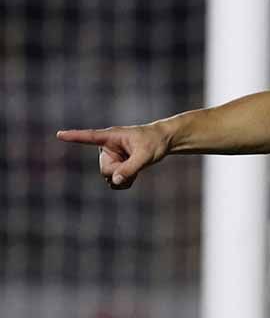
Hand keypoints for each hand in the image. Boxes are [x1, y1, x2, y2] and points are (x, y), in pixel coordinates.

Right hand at [56, 124, 170, 189]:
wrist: (162, 142)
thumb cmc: (153, 142)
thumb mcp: (146, 155)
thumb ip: (131, 168)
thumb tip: (114, 182)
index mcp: (110, 137)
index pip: (89, 137)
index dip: (74, 137)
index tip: (59, 134)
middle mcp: (106, 148)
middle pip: (105, 170)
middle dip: (120, 172)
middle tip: (136, 162)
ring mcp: (109, 158)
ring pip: (108, 178)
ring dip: (123, 179)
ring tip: (136, 168)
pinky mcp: (114, 166)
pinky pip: (113, 183)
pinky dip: (124, 183)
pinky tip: (133, 176)